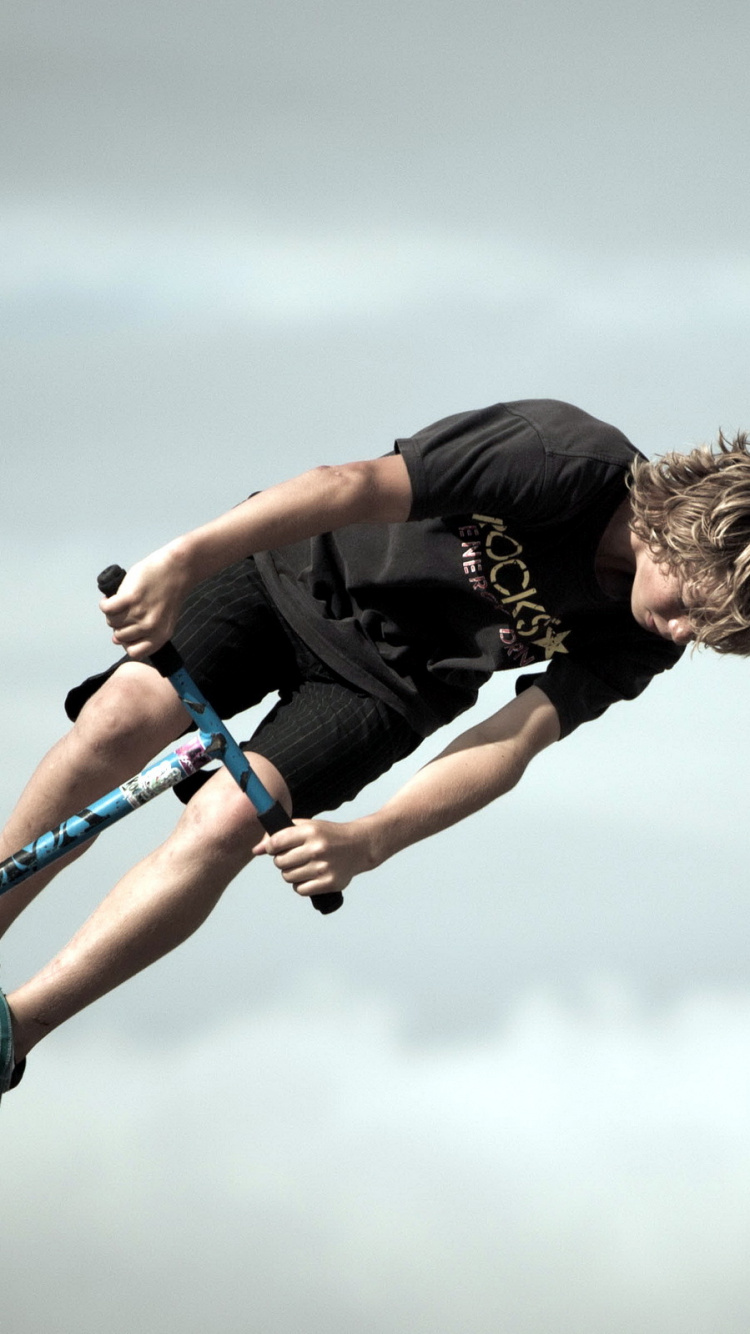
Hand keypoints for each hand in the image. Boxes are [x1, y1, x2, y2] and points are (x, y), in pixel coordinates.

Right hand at [99, 546, 191, 658]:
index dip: (127, 642)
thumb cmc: (169, 592)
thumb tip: (116, 640)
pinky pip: (106, 608)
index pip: (134, 652)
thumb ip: (144, 632)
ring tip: (119, 602)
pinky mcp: (129, 598)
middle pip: (120, 637)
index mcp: (160, 636)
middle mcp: (150, 628)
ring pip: (112, 622)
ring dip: (112, 613)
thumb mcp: (163, 619)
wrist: (177, 569)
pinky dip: (105, 603)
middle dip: (119, 625)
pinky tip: (110, 598)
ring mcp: (139, 613)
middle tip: (124, 611)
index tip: (128, 631)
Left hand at [252, 818, 374, 896]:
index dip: (271, 847)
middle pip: (280, 862)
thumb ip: (280, 835)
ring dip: (291, 874)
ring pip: (288, 877)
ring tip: (303, 867)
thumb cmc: (328, 836)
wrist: (359, 846)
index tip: (276, 848)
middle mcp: (317, 848)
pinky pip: (300, 890)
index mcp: (310, 831)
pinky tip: (310, 876)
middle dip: (282, 861)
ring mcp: (324, 867)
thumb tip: (255, 850)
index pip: (276, 843)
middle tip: (294, 858)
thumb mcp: (307, 827)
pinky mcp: (329, 882)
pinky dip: (301, 885)